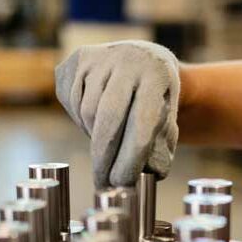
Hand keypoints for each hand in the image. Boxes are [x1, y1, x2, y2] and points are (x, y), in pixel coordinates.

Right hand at [54, 41, 180, 187]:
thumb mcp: (169, 116)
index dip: (131, 157)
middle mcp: (128, 60)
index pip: (142, 121)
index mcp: (157, 75)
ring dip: (94, 137)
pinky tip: (95, 119)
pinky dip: (81, 119)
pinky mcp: (78, 59)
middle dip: (104, 158)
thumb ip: (162, 143)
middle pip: (108, 117)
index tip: (122, 183)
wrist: (144, 57)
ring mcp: (100, 57)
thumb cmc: (158, 97)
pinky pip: (72, 101)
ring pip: (88, 112)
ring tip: (108, 144)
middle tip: (103, 184)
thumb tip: (152, 175)